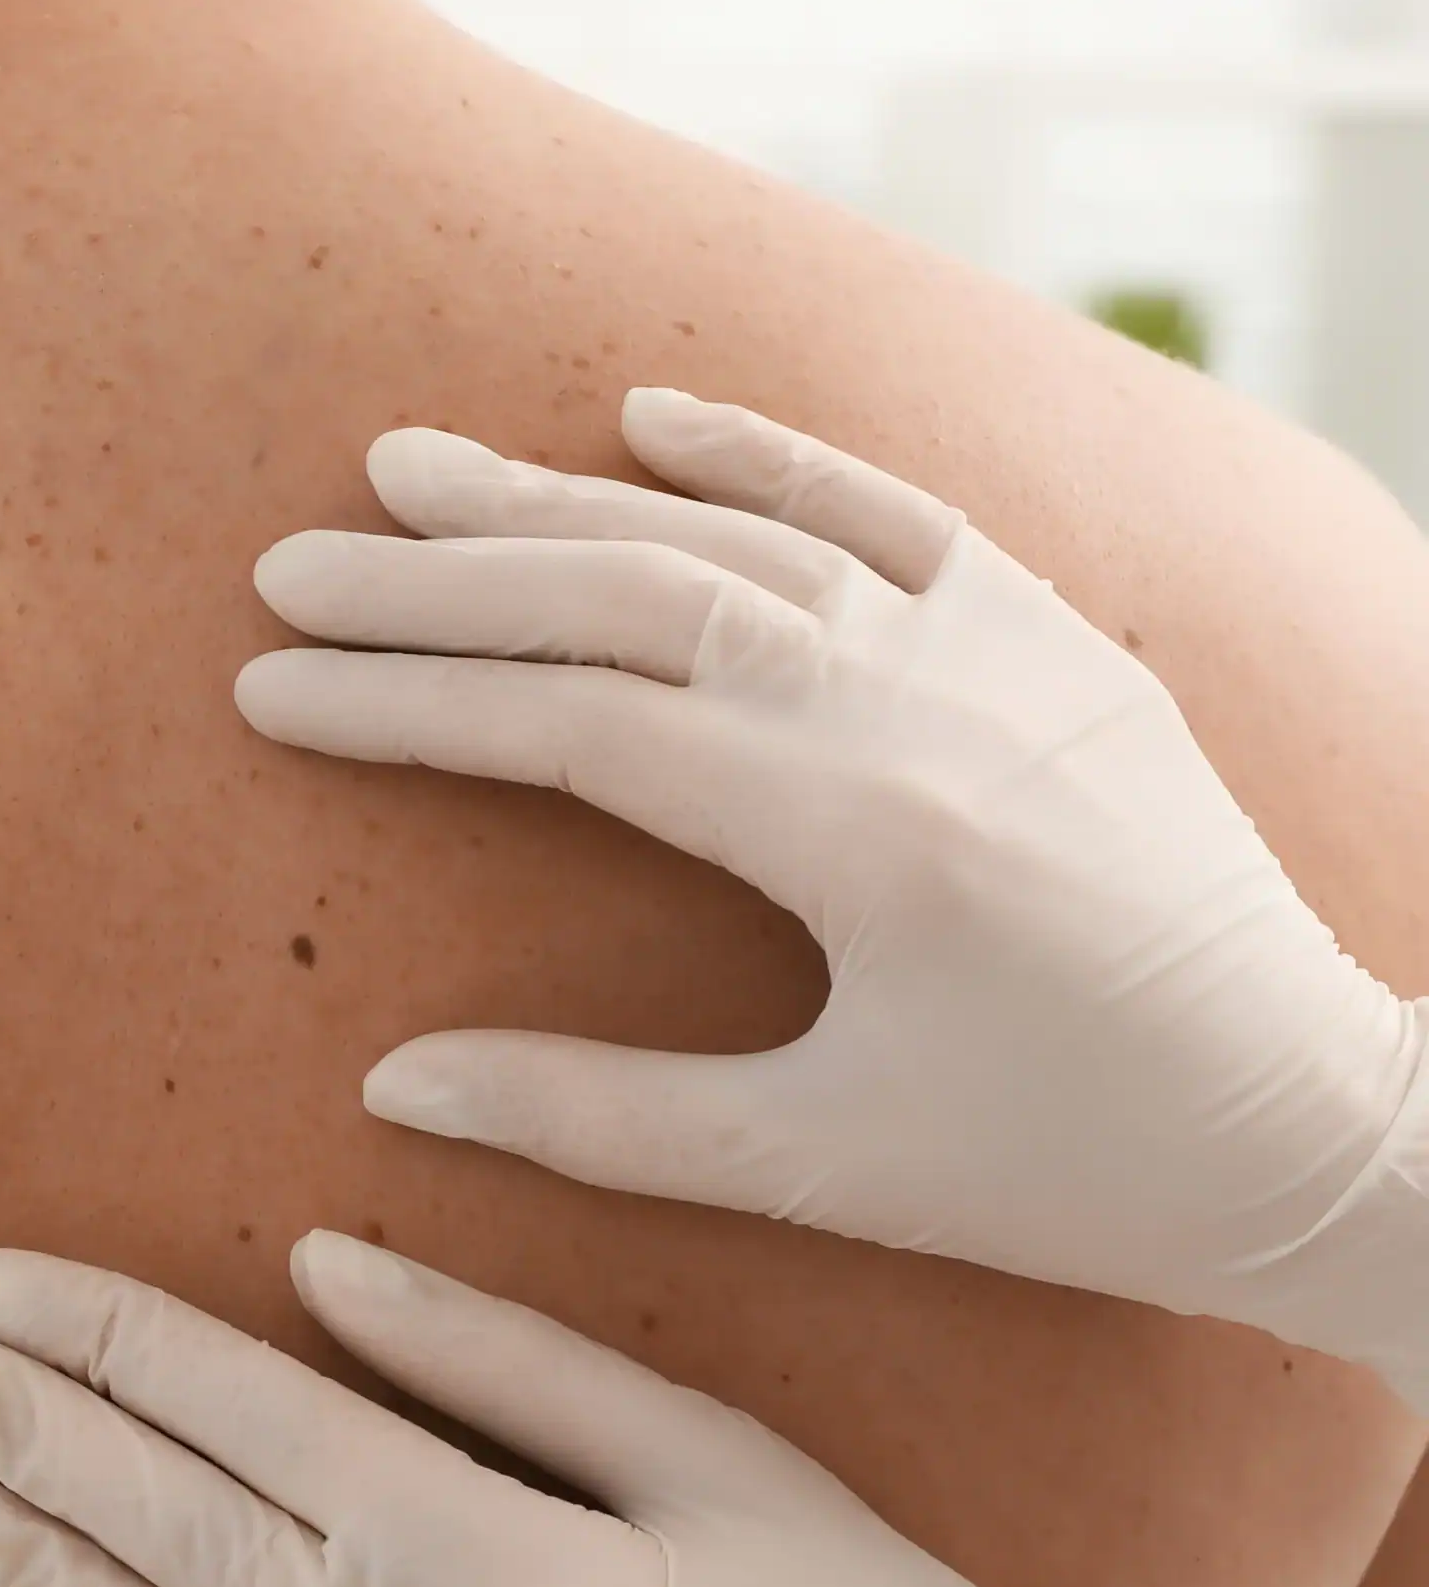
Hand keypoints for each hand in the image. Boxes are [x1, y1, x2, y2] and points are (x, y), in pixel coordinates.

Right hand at [236, 393, 1428, 1409]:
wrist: (1315, 1125)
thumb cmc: (1066, 1171)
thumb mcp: (819, 1165)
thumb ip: (595, 1116)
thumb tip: (396, 1082)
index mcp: (852, 830)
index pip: (568, 725)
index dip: (406, 703)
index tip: (271, 686)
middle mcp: (913, 700)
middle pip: (624, 599)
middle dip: (441, 581)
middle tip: (291, 563)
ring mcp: (991, 648)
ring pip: (732, 535)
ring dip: (557, 498)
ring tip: (408, 471)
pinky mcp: (1048, 638)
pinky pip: (888, 506)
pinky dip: (763, 455)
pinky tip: (646, 415)